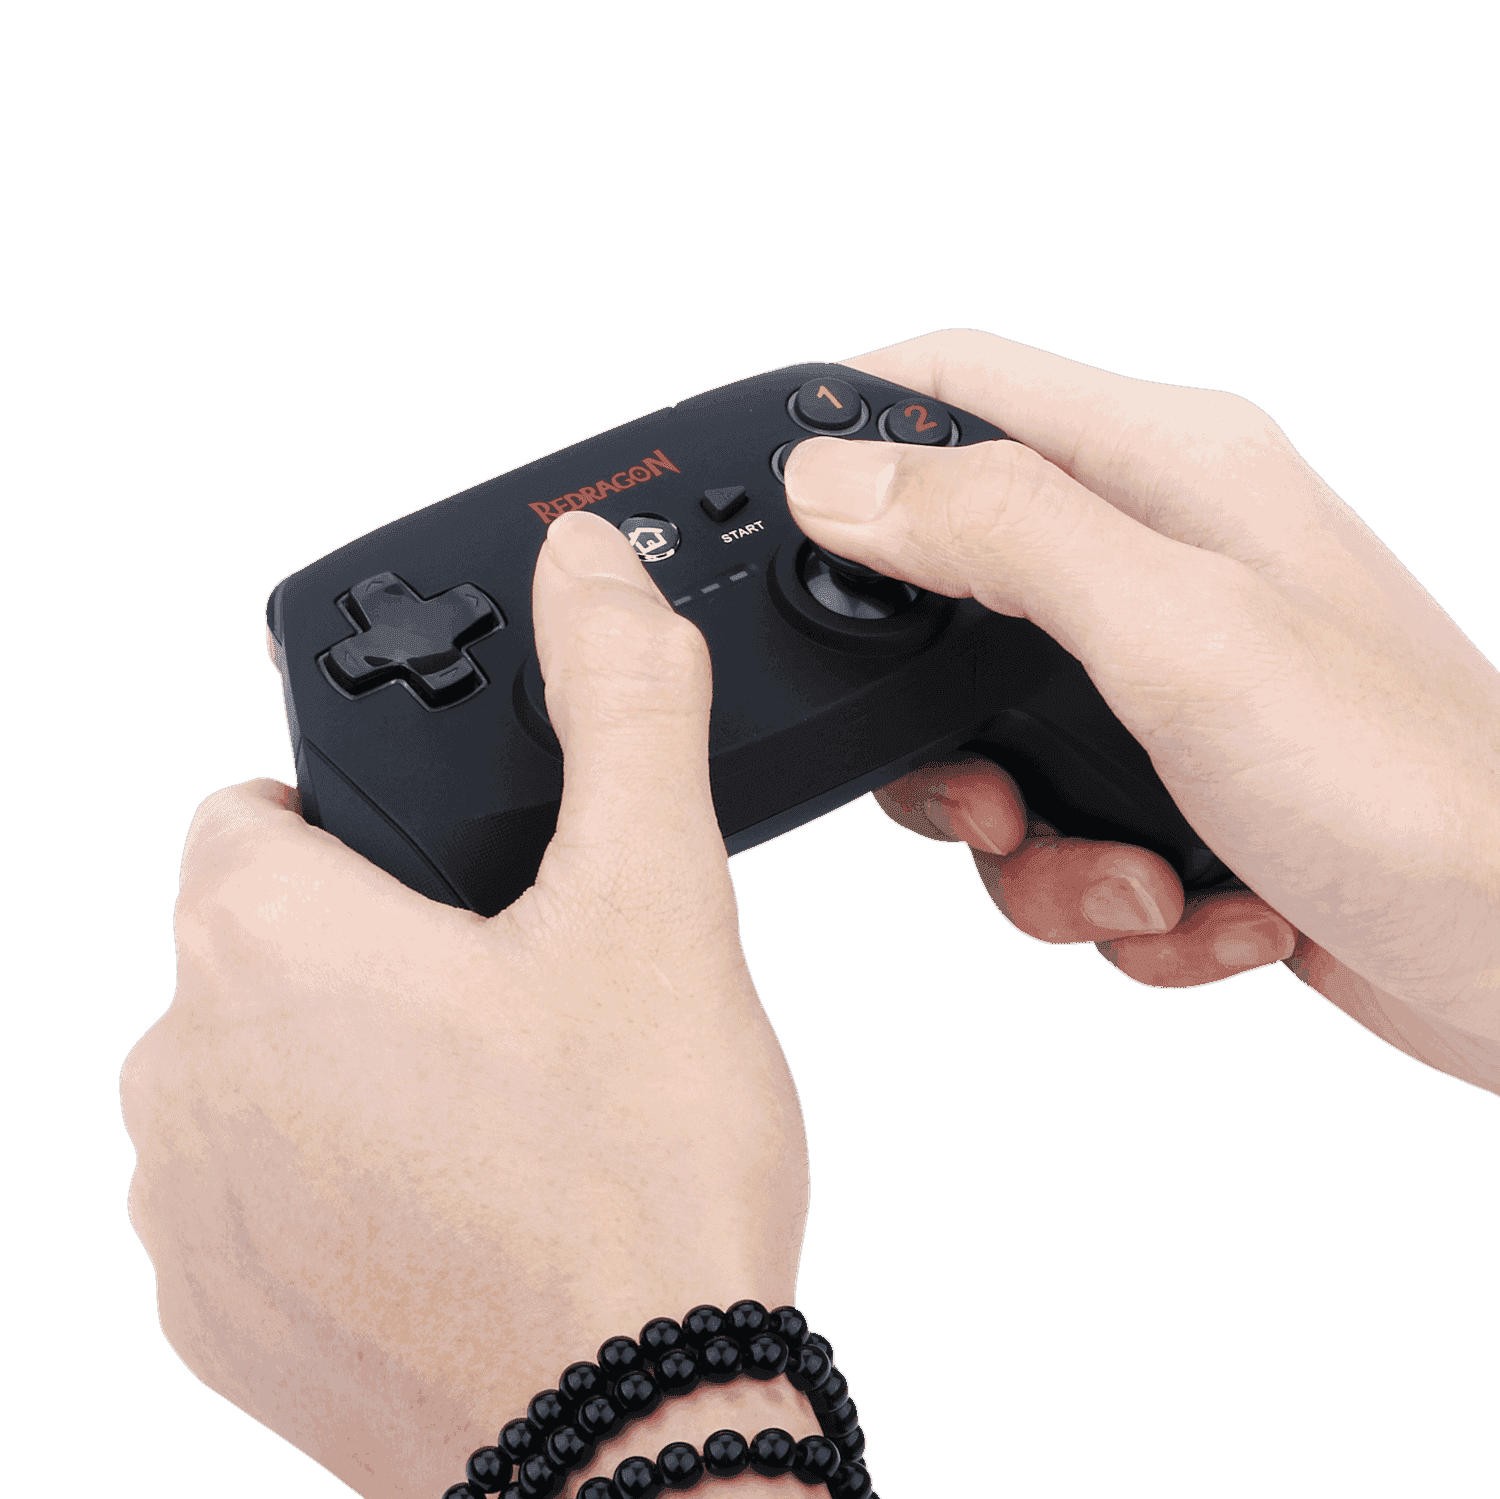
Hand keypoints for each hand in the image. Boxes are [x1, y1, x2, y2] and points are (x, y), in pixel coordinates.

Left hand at [120, 513, 812, 1498]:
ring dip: (353, 1062)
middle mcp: (183, 1075)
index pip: (258, 810)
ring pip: (259, 1067)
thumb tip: (588, 568)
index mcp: (267, 948)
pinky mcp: (216, 1319)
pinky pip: (257, 1191)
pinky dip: (338, 1177)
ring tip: (500, 1110)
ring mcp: (187, 1211)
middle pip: (265, 944)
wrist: (635, 1448)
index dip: (363, 818)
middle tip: (519, 997)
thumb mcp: (654, 902)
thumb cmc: (636, 1183)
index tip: (459, 874)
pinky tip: (459, 1209)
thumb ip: (617, 706)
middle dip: (374, 945)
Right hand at [784, 329, 1499, 1095]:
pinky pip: (1069, 837)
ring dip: (1036, 854)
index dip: (850, 432)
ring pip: (997, 753)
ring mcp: (1177, 682)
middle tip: (991, 798)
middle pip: (951, 604)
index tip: (777, 519)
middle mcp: (1166, 565)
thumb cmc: (1408, 788)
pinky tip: (1206, 914)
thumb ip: (1002, 535)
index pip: (960, 387)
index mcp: (1168, 474)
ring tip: (1139, 884)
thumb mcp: (1176, 637)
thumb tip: (837, 484)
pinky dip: (1109, 900)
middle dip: (943, 739)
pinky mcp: (1186, 787)